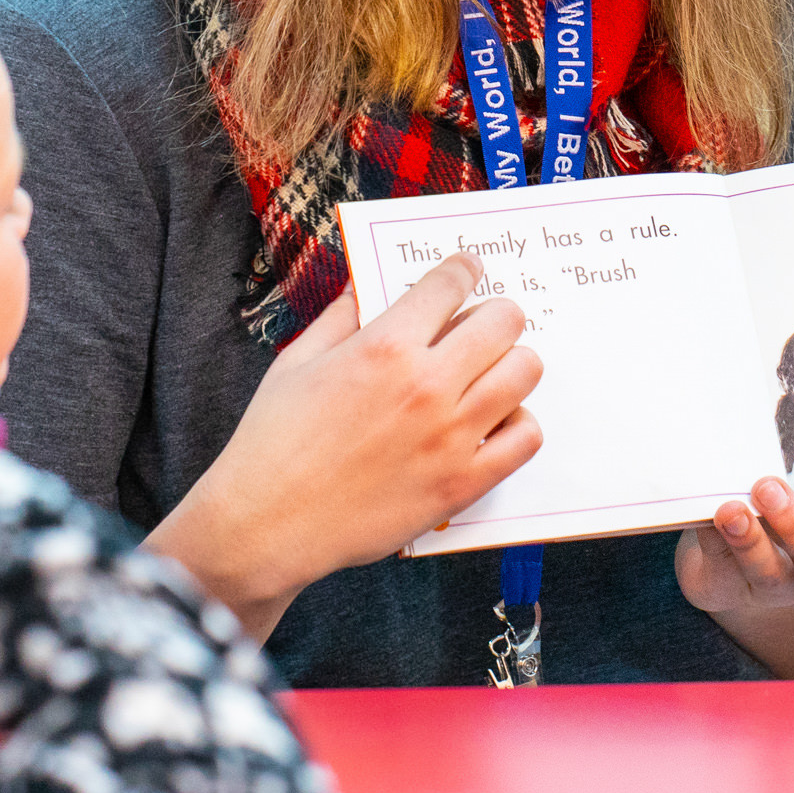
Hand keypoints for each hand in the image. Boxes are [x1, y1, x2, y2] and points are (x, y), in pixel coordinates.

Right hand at [147, 255, 543, 639]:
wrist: (267, 524)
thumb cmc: (273, 441)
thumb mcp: (297, 361)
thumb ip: (340, 317)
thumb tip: (366, 287)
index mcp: (384, 347)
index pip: (451, 283)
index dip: (463, 269)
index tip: (466, 270)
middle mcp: (426, 385)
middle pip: (505, 320)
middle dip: (495, 313)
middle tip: (480, 325)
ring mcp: (450, 436)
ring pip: (526, 372)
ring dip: (511, 364)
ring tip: (489, 374)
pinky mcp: (462, 483)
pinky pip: (526, 438)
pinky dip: (518, 423)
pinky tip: (493, 423)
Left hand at [676, 474, 793, 618]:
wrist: (725, 545)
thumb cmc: (778, 503)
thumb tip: (789, 415)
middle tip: (769, 488)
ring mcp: (777, 590)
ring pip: (774, 579)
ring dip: (752, 540)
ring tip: (731, 509)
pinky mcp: (729, 591)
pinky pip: (723, 575)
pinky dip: (713, 542)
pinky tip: (707, 519)